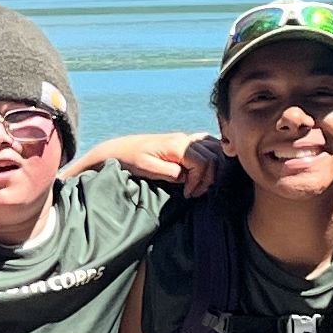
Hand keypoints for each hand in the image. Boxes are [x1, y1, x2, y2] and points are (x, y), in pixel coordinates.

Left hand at [67, 130, 213, 190]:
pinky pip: (206, 142)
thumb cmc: (131, 160)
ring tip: (201, 183)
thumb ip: (170, 173)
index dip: (199, 181)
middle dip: (207, 178)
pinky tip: (208, 167)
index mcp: (176, 146)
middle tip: (194, 193)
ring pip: (213, 148)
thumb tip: (186, 177)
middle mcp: (183, 138)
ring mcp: (184, 137)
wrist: (120, 149)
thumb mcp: (148, 169)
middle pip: (211, 157)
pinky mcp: (182, 140)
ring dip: (213, 167)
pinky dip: (213, 153)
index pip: (202, 163)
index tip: (188, 195)